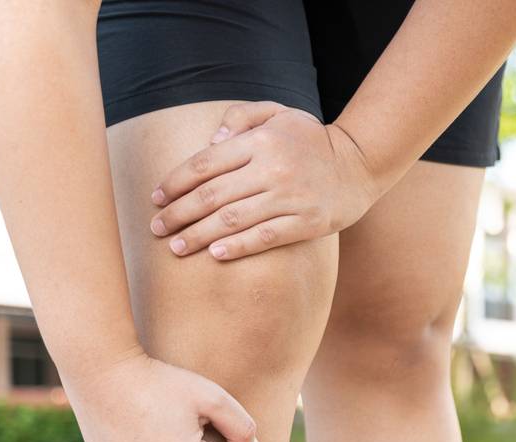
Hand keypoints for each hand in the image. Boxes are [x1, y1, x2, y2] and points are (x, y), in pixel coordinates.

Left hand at [149, 102, 380, 261]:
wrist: (360, 164)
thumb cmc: (311, 139)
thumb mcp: (278, 113)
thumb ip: (241, 118)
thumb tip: (211, 143)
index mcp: (260, 143)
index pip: (205, 164)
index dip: (175, 183)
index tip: (155, 198)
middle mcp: (272, 170)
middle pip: (212, 196)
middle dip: (178, 214)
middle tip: (157, 228)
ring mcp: (290, 199)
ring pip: (233, 220)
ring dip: (199, 235)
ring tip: (177, 247)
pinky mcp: (307, 223)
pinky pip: (266, 237)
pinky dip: (239, 247)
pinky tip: (216, 254)